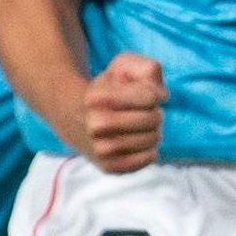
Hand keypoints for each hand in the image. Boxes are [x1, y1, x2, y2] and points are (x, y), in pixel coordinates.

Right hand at [79, 53, 165, 172]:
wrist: (74, 120)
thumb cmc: (107, 91)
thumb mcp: (121, 67)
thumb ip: (147, 68)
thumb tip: (161, 96)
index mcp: (96, 98)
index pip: (150, 97)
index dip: (152, 93)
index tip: (139, 93)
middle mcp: (95, 125)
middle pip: (154, 118)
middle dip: (153, 112)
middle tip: (140, 112)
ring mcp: (102, 149)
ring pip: (154, 139)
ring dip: (153, 131)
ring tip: (138, 126)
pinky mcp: (110, 167)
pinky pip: (149, 158)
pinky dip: (150, 149)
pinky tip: (136, 142)